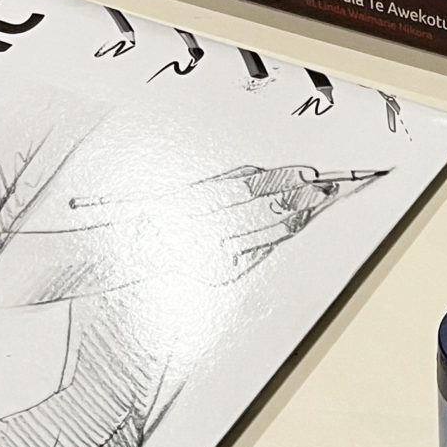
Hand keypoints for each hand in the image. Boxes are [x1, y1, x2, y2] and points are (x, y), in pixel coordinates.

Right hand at [65, 165, 353, 290]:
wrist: (118, 269)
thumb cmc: (141, 224)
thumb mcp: (169, 192)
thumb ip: (220, 185)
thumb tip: (272, 178)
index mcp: (184, 207)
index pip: (245, 190)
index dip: (282, 179)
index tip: (309, 170)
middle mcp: (197, 237)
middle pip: (261, 213)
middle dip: (299, 198)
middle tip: (329, 184)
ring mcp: (210, 260)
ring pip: (265, 236)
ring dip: (297, 218)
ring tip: (322, 201)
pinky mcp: (219, 276)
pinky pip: (258, 255)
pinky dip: (280, 239)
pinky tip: (297, 225)